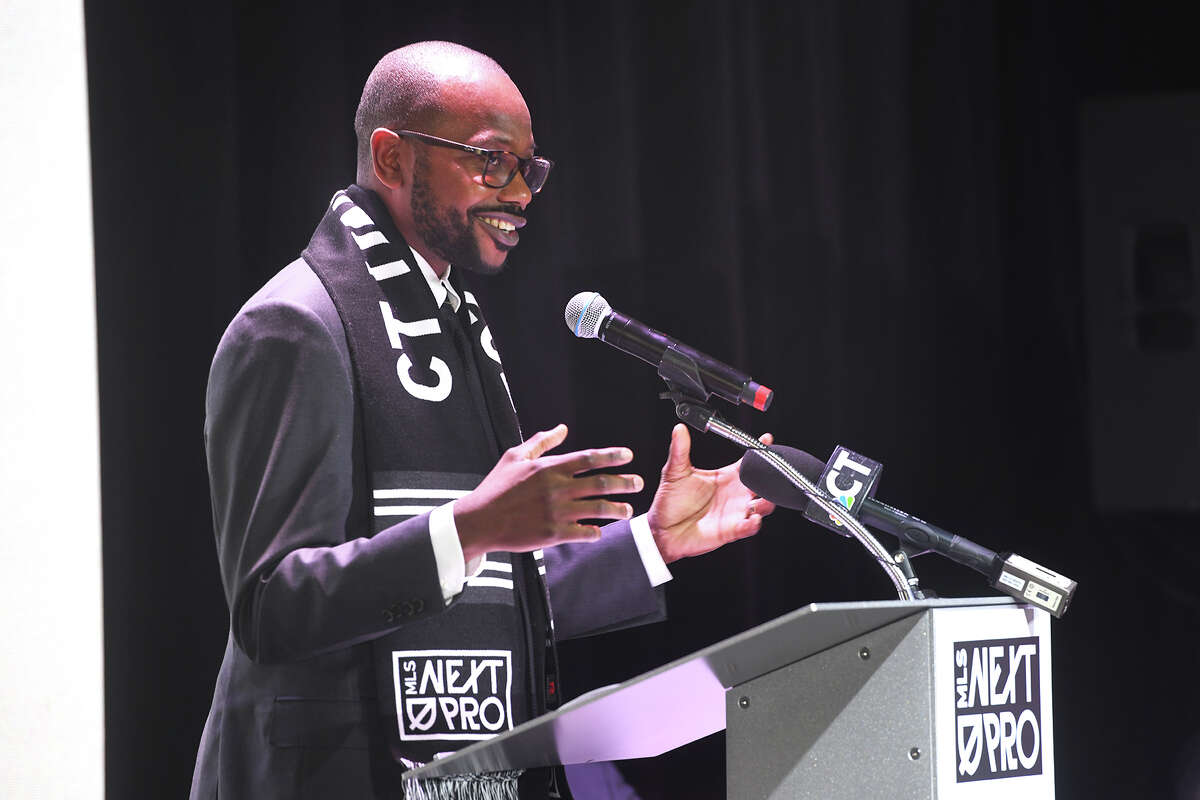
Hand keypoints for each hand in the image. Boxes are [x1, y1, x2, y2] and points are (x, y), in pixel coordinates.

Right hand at [453, 424, 643, 563]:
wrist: (479, 520)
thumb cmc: (496, 487)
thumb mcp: (515, 457)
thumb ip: (541, 441)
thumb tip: (562, 428)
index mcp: (549, 468)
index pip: (588, 458)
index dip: (612, 456)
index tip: (628, 456)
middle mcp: (556, 489)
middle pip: (600, 483)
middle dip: (624, 483)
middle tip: (638, 483)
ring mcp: (556, 512)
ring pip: (597, 509)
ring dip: (617, 509)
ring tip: (628, 511)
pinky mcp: (553, 534)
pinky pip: (584, 533)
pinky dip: (595, 532)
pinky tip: (600, 531)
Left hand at [647, 424, 775, 563]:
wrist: (662, 530)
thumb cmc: (670, 502)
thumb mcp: (675, 472)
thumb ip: (680, 450)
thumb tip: (679, 429)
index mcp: (726, 477)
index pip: (750, 461)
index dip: (761, 450)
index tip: (766, 439)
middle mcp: (735, 494)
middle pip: (763, 484)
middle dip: (771, 478)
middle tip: (769, 473)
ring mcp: (735, 512)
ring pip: (764, 505)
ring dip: (767, 501)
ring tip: (762, 498)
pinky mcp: (731, 530)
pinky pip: (750, 527)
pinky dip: (754, 524)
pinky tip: (752, 519)